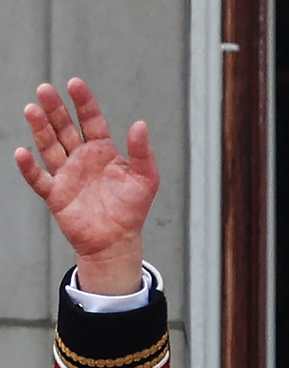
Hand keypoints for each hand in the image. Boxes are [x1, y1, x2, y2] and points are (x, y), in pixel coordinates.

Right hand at [13, 78, 158, 294]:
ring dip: (40, 129)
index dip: (83, 102)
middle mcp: (82, 158)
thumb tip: (140, 124)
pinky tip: (22, 152)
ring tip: (32, 109)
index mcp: (103, 151)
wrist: (117, 241)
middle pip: (65, 128)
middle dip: (55, 109)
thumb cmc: (132, 210)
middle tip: (45, 89)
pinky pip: (39, 178)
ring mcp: (66, 175)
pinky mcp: (55, 194)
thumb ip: (142, 152)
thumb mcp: (146, 179)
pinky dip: (29, 167)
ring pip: (49, 147)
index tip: (74, 83)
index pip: (91, 120)